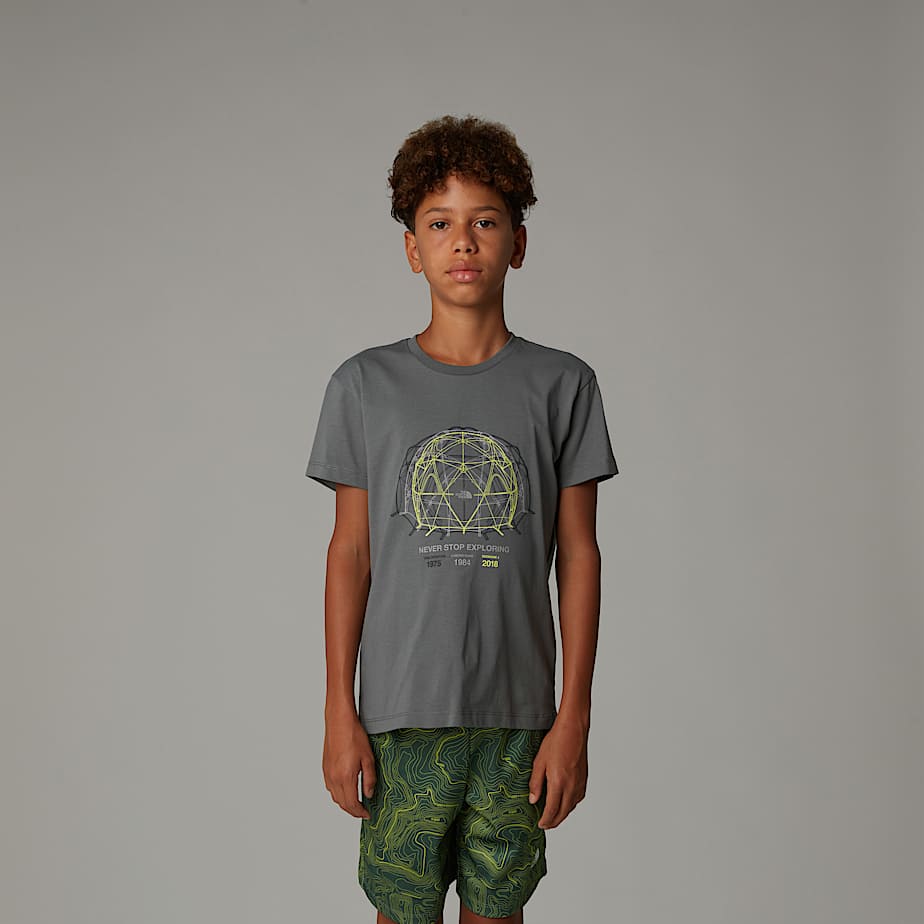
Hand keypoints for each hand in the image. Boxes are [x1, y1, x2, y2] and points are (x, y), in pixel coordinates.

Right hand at [322, 709, 375, 818]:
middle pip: (342, 803)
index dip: (360, 812)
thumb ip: (369, 779)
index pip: (352, 804)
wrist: (339, 721)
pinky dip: (338, 794)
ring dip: (345, 803)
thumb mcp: (368, 758)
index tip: (367, 814)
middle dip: (353, 811)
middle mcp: (334, 778)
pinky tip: (346, 789)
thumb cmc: (354, 735)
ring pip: (335, 797)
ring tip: (356, 802)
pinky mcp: (325, 768)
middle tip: (363, 811)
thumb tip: (369, 794)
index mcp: (345, 777)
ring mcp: (327, 773)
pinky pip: (330, 788)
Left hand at [528, 714, 588, 828]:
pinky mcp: (584, 779)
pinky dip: (570, 805)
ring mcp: (579, 783)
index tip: (540, 825)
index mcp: (559, 783)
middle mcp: (571, 786)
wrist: (573, 730)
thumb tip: (533, 800)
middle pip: (563, 813)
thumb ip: (536, 782)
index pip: (552, 810)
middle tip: (545, 825)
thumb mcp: (539, 761)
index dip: (546, 820)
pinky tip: (565, 802)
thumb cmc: (556, 742)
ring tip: (553, 816)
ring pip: (571, 807)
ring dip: (563, 814)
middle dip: (554, 822)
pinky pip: (578, 798)